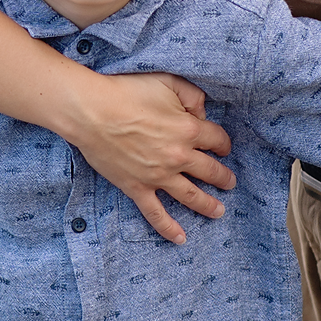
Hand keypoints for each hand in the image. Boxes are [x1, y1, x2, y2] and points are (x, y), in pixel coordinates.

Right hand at [69, 71, 235, 243]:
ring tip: (219, 211)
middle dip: (223, 178)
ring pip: (191, 196)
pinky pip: (156, 213)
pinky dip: (169, 228)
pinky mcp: (137, 187)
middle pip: (210, 171)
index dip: (223, 143)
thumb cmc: (127, 91)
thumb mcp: (167, 81)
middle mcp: (179, 156)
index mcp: (189, 129)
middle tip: (229, 182)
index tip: (222, 147)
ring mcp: (158, 176)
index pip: (217, 140)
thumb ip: (192, 94)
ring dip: (208, 205)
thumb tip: (203, 113)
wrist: (91, 111)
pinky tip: (181, 238)